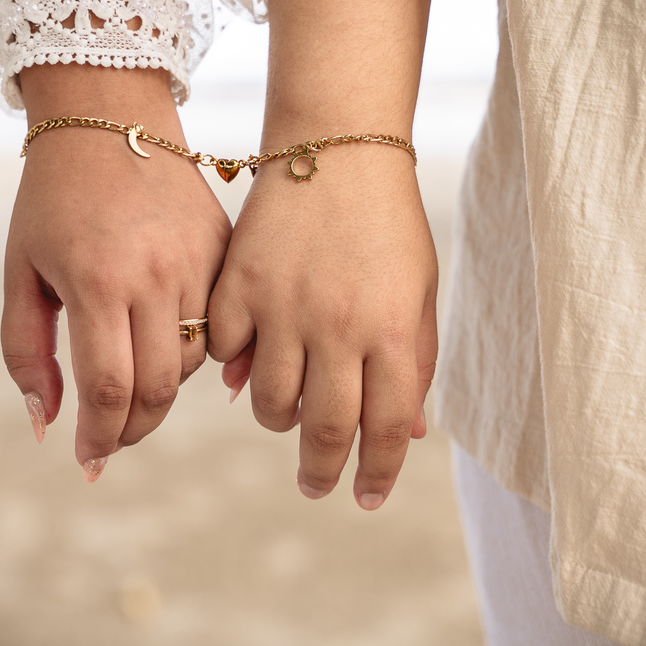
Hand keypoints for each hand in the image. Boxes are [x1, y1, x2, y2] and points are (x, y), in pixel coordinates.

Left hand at [1, 65, 230, 480]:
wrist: (108, 118)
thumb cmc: (52, 196)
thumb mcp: (21, 271)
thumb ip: (27, 353)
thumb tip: (48, 423)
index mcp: (97, 280)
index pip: (110, 389)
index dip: (100, 438)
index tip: (87, 460)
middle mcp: (155, 273)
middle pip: (160, 388)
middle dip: (132, 427)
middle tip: (110, 438)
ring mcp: (197, 259)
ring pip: (194, 361)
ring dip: (161, 387)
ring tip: (129, 381)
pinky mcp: (223, 247)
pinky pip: (219, 321)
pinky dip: (194, 348)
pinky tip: (163, 344)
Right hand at [208, 142, 436, 508]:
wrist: (337, 148)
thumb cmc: (388, 224)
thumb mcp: (418, 293)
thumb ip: (414, 364)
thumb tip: (402, 435)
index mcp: (391, 330)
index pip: (384, 429)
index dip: (375, 474)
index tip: (363, 498)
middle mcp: (337, 326)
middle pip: (325, 429)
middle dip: (322, 472)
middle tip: (317, 485)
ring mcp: (283, 306)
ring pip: (269, 402)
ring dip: (278, 419)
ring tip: (286, 412)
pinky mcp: (238, 285)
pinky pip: (227, 354)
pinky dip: (236, 366)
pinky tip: (250, 359)